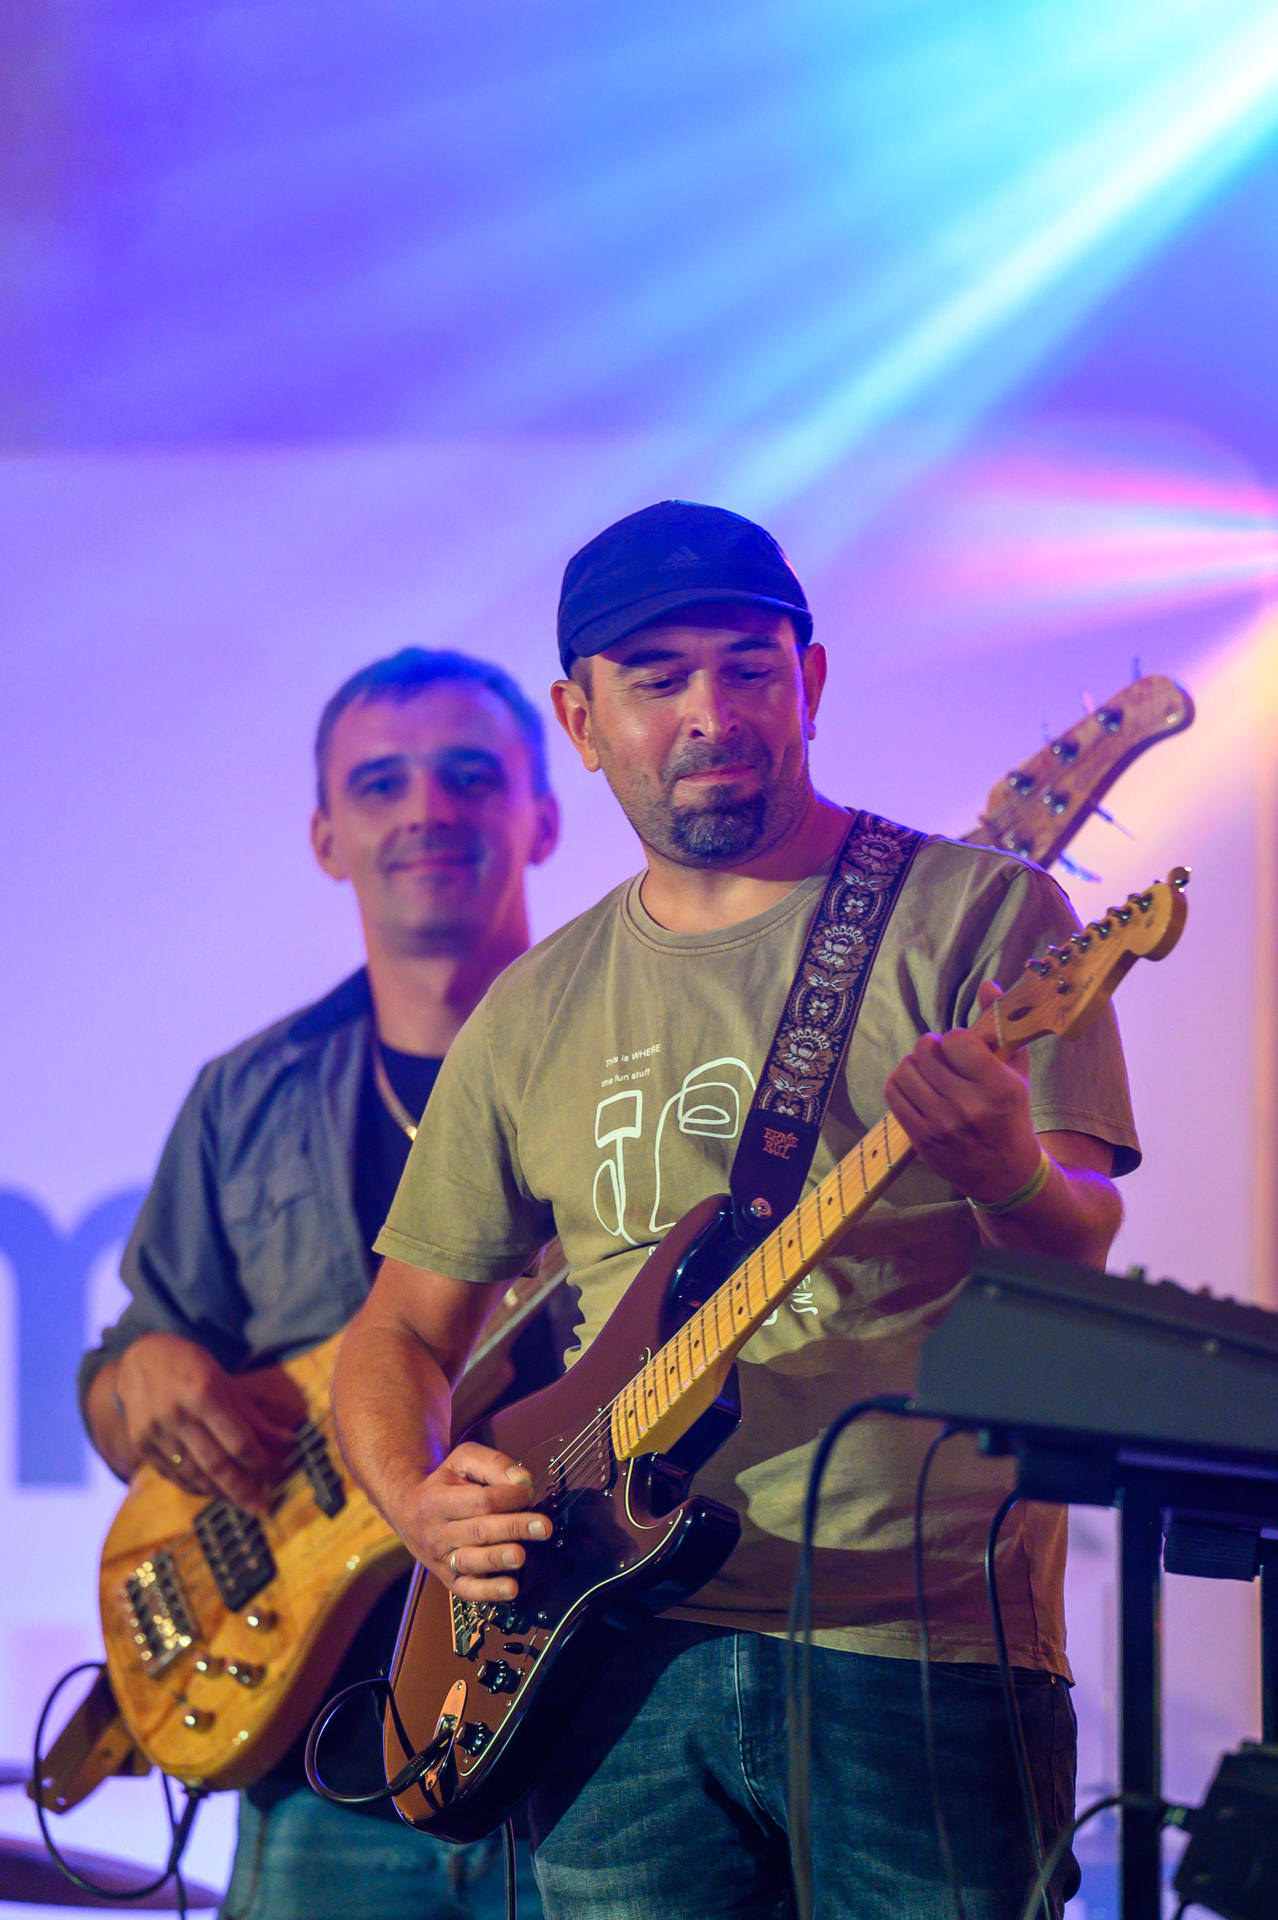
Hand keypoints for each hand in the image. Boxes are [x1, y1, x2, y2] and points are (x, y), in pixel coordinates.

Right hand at [114, 1333, 294, 1507]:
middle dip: (241, 1490)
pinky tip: (212, 1490)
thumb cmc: (192, 1367)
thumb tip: (288, 1442)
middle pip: (215, 1464)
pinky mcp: (142, 1445)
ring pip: (193, 1475)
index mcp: (203, 1393)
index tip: (273, 1472)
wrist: (141, 1360)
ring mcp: (156, 1432)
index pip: (237, 1440)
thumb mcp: (226, 1382)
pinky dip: (195, 1486)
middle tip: (261, 1507)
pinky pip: (173, 1475)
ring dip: (219, 1492)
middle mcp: (177, 1415)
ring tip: (240, 1499)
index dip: (259, 1461)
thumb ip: (253, 1417)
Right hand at [396, 1441, 552, 1601]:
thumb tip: (523, 1482)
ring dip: (499, 1559)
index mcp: (436, 1500)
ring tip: (521, 1555)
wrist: (409, 1513)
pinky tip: (511, 1589)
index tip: (528, 1493)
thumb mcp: (462, 1461)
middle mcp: (436, 1533)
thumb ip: (493, 1464)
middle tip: (542, 1526)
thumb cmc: (444, 1484)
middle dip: (513, 1528)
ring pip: (471, 1561)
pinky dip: (490, 1592)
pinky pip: (468, 1590)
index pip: (479, 1501)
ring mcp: (441, 1559)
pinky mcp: (449, 1580)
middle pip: (479, 1531)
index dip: (508, 1497)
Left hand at [882, 981, 1042, 1204]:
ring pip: (905, 1070)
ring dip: (914, 1064)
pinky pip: (893, 1094)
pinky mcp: (920, 1138)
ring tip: (928, 1070)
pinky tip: (916, 1085)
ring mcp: (940, 1125)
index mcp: (998, 1088)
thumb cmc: (1012, 1116)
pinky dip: (900, 1082)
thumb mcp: (1017, 1073)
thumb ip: (1001, 1027)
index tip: (963, 1048)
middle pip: (925, 1052)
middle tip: (940, 1055)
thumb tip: (987, 984)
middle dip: (931, 1047)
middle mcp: (968, 1106)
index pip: (957, 1040)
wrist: (1005, 1174)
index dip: (956, 1038)